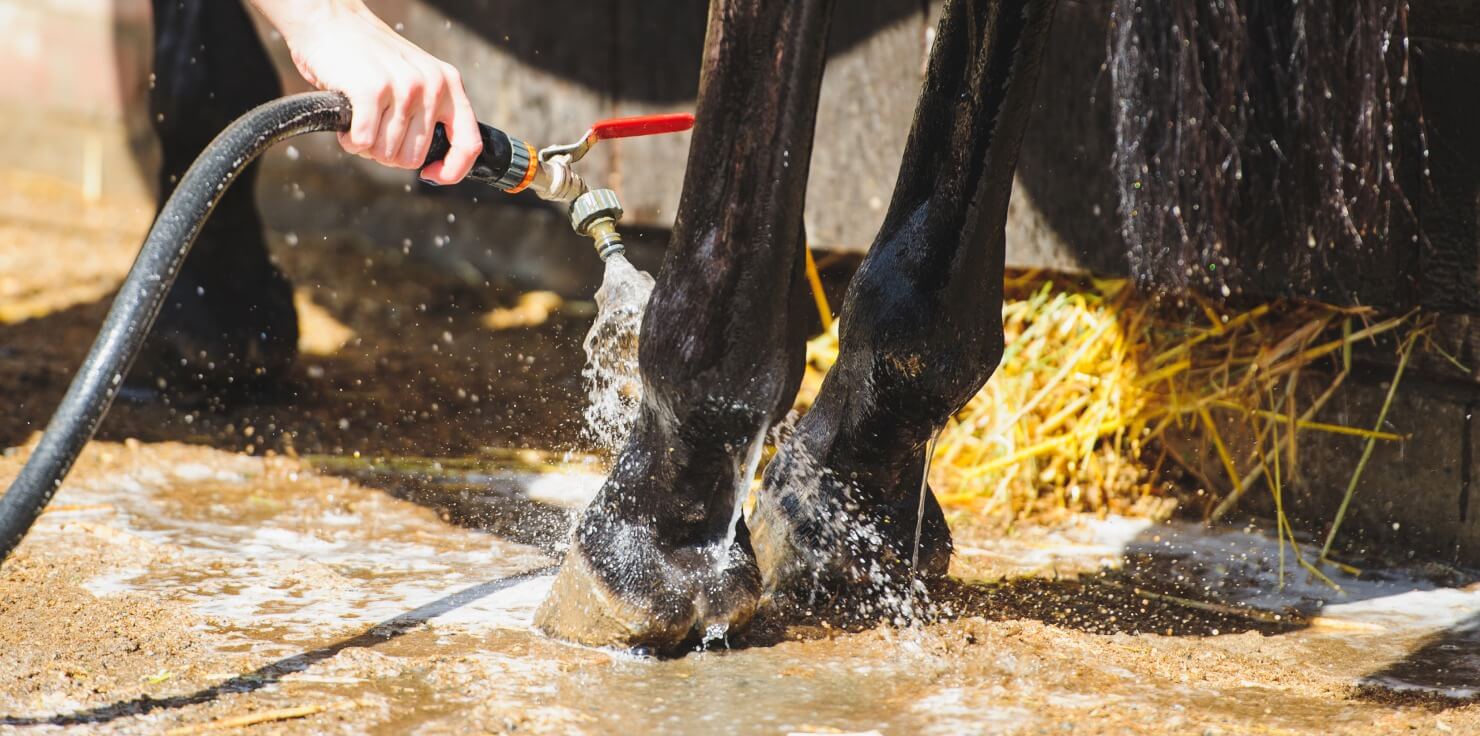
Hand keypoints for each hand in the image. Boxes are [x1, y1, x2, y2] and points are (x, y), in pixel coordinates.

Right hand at [250, 0, 480, 183]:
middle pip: (413, 158)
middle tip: (373, 129)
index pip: (469, 144)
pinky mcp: (372, 90)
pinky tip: (348, 119)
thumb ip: (431, 111)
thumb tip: (439, 164)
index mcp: (449, 84)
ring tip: (360, 117)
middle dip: (388, 154)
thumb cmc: (368, 57)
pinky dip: (350, 140)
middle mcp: (432, 86)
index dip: (452, 170)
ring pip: (386, 153)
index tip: (431, 175)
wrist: (330, 20)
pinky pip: (362, 142)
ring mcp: (404, 87)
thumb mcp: (415, 77)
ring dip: (365, 145)